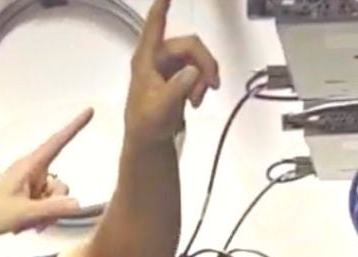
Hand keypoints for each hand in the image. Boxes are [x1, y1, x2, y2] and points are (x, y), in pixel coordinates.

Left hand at [0, 109, 96, 254]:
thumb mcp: (24, 213)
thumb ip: (52, 208)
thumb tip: (78, 203)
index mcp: (30, 166)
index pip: (57, 142)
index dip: (74, 126)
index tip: (90, 110)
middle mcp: (33, 171)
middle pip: (60, 185)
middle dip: (54, 205)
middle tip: (35, 219)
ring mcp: (31, 185)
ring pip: (55, 199)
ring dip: (45, 215)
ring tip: (25, 223)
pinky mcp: (28, 196)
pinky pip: (47, 205)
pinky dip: (40, 217)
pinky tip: (25, 225)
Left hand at [123, 0, 220, 146]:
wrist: (148, 142)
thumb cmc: (147, 125)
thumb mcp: (160, 109)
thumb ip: (176, 89)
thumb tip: (193, 71)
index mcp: (146, 59)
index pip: (154, 27)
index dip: (161, 8)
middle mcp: (158, 57)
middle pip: (191, 45)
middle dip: (205, 65)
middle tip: (212, 87)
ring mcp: (169, 65)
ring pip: (198, 58)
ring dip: (205, 76)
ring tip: (198, 100)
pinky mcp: (178, 75)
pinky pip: (199, 70)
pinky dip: (203, 83)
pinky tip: (196, 100)